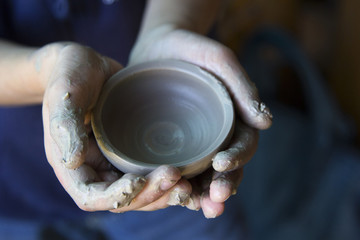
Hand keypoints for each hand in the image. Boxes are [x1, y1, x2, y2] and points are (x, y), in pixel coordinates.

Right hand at [39, 43, 190, 211]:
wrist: (86, 63)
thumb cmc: (70, 73)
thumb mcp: (65, 93)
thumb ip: (66, 124)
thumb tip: (72, 162)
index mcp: (72, 165)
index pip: (91, 197)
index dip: (116, 197)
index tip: (139, 180)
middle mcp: (95, 169)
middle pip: (122, 200)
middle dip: (149, 195)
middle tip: (177, 180)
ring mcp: (115, 162)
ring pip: (140, 192)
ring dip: (163, 193)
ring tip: (187, 185)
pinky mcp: (132, 153)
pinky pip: (150, 174)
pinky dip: (167, 180)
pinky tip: (188, 175)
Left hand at [130, 27, 271, 216]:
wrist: (157, 47)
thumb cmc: (191, 49)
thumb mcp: (218, 59)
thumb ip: (242, 86)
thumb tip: (266, 122)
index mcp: (234, 118)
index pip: (243, 144)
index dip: (238, 158)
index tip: (222, 164)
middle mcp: (217, 134)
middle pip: (227, 167)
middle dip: (223, 185)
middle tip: (214, 201)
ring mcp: (195, 142)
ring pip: (205, 174)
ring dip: (205, 194)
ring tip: (201, 208)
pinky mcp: (173, 145)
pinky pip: (181, 169)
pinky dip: (182, 187)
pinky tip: (179, 199)